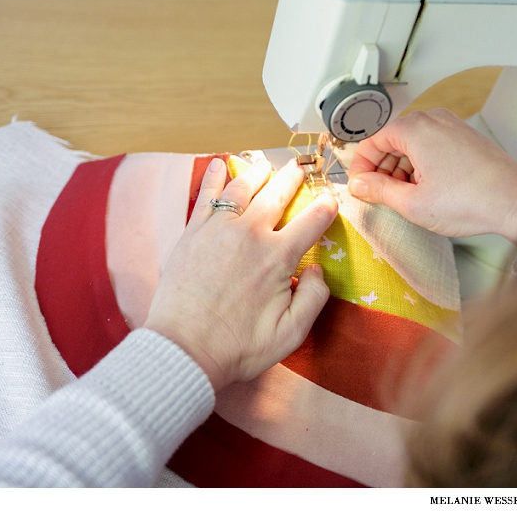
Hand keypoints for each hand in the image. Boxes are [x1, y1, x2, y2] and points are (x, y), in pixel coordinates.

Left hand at [144, 158, 337, 390]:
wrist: (184, 350)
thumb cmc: (239, 346)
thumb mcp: (291, 333)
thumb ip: (314, 297)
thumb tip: (318, 268)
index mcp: (278, 256)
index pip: (312, 220)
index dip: (327, 206)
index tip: (331, 198)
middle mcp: (250, 234)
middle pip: (277, 195)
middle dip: (292, 178)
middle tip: (299, 169)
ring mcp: (218, 230)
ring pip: (242, 188)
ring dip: (257, 172)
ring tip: (265, 165)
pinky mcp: (192, 233)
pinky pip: (206, 196)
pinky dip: (214, 177)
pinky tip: (218, 165)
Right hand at [347, 109, 516, 243]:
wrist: (515, 201)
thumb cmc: (471, 200)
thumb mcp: (412, 203)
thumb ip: (378, 191)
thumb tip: (359, 185)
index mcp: (414, 127)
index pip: (372, 141)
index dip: (360, 168)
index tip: (359, 188)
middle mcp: (433, 119)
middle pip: (392, 140)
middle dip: (382, 169)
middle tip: (379, 196)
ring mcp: (452, 125)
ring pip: (412, 144)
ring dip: (401, 169)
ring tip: (406, 198)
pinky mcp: (465, 137)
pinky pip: (432, 145)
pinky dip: (421, 165)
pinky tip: (427, 190)